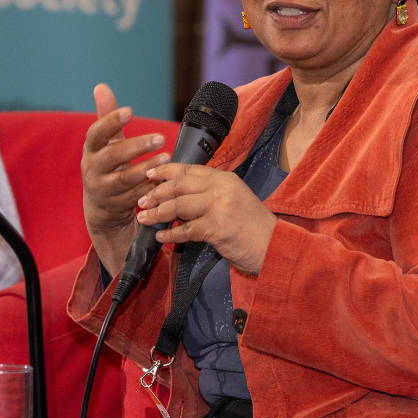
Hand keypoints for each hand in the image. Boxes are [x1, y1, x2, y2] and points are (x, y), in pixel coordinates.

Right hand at [82, 83, 170, 268]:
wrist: (101, 207)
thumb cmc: (107, 165)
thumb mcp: (105, 142)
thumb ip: (106, 116)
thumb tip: (101, 86)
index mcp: (90, 150)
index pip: (96, 134)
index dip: (111, 122)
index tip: (130, 111)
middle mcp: (93, 169)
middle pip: (113, 156)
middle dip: (137, 146)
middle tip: (161, 137)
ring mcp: (104, 189)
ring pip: (126, 179)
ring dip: (147, 168)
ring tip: (167, 157)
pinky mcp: (118, 205)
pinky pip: (136, 196)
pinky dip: (151, 187)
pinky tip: (166, 179)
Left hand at [137, 163, 277, 273]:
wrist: (276, 247)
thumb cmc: (254, 229)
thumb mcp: (235, 202)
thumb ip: (211, 196)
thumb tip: (179, 201)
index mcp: (226, 179)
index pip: (189, 170)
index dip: (166, 171)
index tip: (149, 175)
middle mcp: (222, 188)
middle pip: (179, 185)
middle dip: (156, 193)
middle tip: (141, 201)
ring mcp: (220, 206)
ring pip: (178, 205)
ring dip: (158, 213)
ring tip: (144, 219)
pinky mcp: (217, 227)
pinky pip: (185, 229)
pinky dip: (170, 234)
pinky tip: (160, 237)